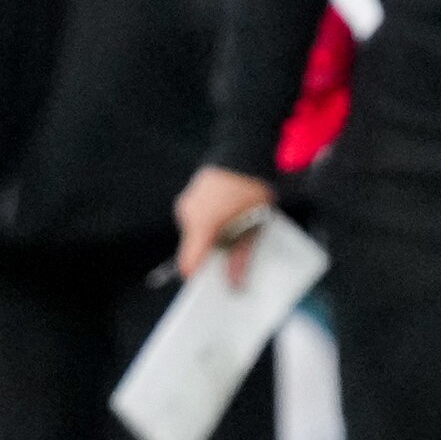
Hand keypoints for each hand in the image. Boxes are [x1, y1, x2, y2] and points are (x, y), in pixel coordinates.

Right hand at [173, 166, 277, 287]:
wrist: (244, 152)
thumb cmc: (250, 192)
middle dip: (211, 256)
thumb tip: (235, 285)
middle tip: (233, 255)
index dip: (198, 278)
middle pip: (193, 249)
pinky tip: (227, 218)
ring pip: (195, 234)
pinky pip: (196, 219)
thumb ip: (241, 258)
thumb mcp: (254, 229)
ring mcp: (186, 204)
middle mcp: (187, 215)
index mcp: (202, 226)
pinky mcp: (190, 195)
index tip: (211, 286)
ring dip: (211, 239)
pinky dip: (208, 225)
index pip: (188, 263)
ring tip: (235, 230)